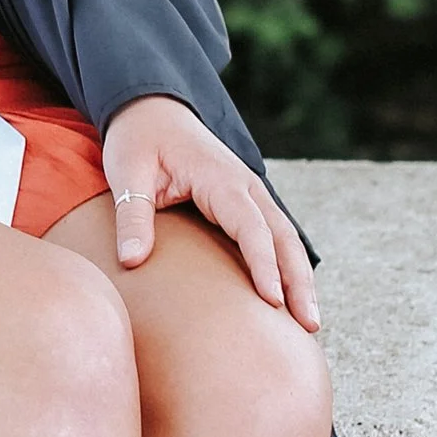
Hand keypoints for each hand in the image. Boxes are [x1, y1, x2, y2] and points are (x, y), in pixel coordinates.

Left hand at [100, 95, 319, 329]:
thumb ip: (132, 216)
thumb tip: (132, 262)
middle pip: (284, 237)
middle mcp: (245, 187)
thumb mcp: (127, 173)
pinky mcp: (244, 203)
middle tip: (309, 326)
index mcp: (221, 179)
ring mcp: (249, 195)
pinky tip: (288, 300)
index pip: (251, 228)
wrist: (150, 109)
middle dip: (299, 282)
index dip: (264, 265)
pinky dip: (286, 267)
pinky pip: (272, 237)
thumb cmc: (138, 141)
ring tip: (309, 324)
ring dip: (300, 278)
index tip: (272, 302)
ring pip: (286, 239)